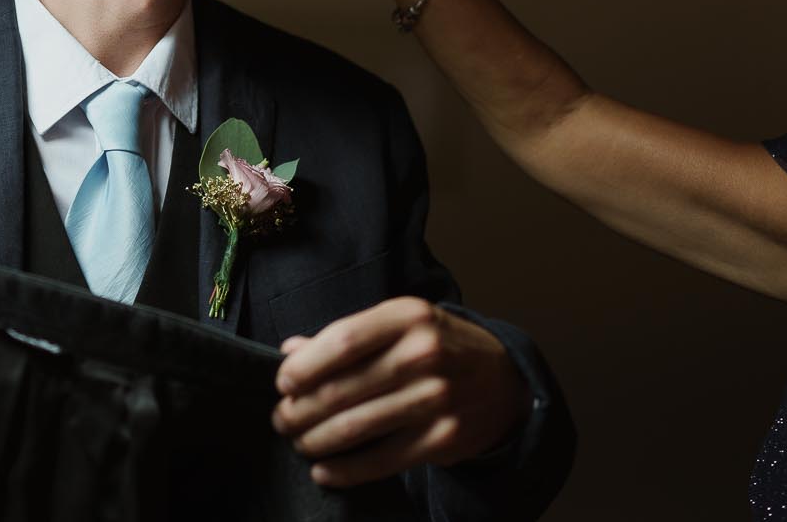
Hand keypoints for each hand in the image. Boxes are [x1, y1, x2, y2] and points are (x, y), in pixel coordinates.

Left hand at [272, 296, 525, 487]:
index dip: (305, 366)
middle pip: (343, 388)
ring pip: (356, 427)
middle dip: (301, 409)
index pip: (343, 340)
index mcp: (409, 316)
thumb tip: (290, 350)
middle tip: (282, 419)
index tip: (283, 382)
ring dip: (316, 440)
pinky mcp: (443, 438)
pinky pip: (381, 460)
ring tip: (300, 441)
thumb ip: (349, 337)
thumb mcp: (401, 325)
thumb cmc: (439, 346)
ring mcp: (437, 398)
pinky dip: (345, 470)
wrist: (504, 382)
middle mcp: (425, 353)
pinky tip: (324, 471)